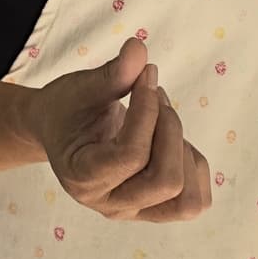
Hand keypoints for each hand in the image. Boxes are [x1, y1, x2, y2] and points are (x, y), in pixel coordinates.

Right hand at [20, 35, 213, 222]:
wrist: (62, 131)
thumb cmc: (68, 109)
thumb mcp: (81, 88)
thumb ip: (111, 73)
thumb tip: (139, 48)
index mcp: (83, 177)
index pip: (131, 155)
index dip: (148, 111)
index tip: (146, 78)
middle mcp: (110, 203)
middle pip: (165, 182)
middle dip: (170, 130)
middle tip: (156, 96)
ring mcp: (135, 210)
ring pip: (188, 201)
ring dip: (184, 152)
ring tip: (164, 120)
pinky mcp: (156, 208)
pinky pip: (196, 199)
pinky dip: (193, 165)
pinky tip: (169, 139)